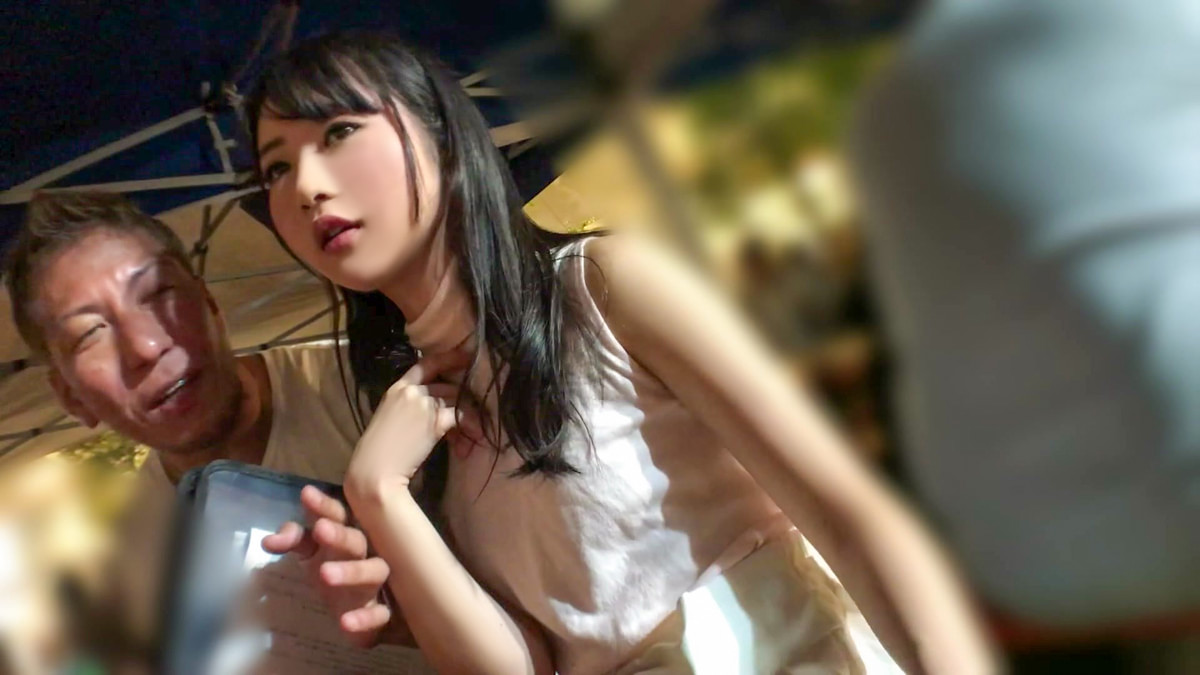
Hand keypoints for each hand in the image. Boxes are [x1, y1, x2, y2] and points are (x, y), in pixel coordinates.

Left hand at [261, 485, 407, 646]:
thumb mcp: (312, 552)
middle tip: (322, 529)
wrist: (364, 608)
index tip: (307, 495)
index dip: (323, 507)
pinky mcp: (380, 611)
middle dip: (339, 535)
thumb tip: (268, 540)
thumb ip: (293, 541)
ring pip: (373, 571)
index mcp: (346, 534)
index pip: (337, 515)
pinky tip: (345, 622)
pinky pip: (380, 614)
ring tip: (325, 574)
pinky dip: (365, 619)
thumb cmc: (336, 568)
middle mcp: (365, 554)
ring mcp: (375, 582)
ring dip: (351, 572)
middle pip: (356, 541)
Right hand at [345, 350, 475, 501]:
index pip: (425, 364)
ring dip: (467, 414)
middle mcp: (411, 391)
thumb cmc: (377, 452)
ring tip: (471, 431)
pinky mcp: (435, 421)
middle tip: (467, 415)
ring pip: (455, 399)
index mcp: (396, 388)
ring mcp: (423, 404)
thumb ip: (407, 407)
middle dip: (459, 399)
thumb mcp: (389, 419)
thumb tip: (432, 409)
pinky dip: (469, 425)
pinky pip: (460, 415)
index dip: (447, 359)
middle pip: (446, 386)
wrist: (375, 471)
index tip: (464, 357)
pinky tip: (471, 437)